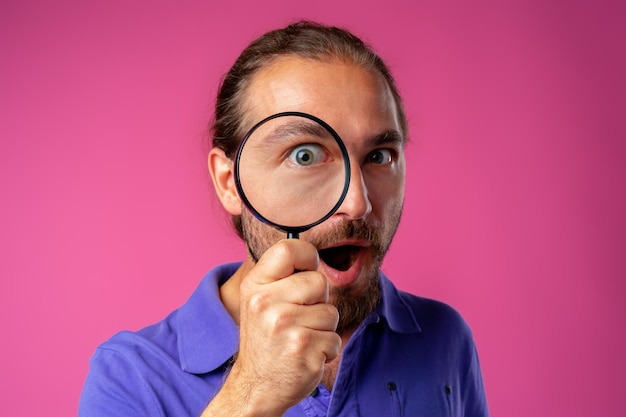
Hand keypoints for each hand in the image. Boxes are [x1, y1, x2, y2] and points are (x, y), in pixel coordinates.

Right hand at [223, 239, 340, 415]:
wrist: (256, 385)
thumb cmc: (265, 338)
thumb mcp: (259, 300)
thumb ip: (282, 276)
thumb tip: (314, 253)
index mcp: (256, 286)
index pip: (288, 248)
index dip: (307, 256)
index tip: (307, 269)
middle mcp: (267, 303)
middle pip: (319, 281)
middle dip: (318, 300)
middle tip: (298, 318)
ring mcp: (285, 327)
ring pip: (331, 312)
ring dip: (323, 328)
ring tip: (299, 338)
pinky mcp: (304, 350)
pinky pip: (334, 338)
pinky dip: (326, 348)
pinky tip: (305, 355)